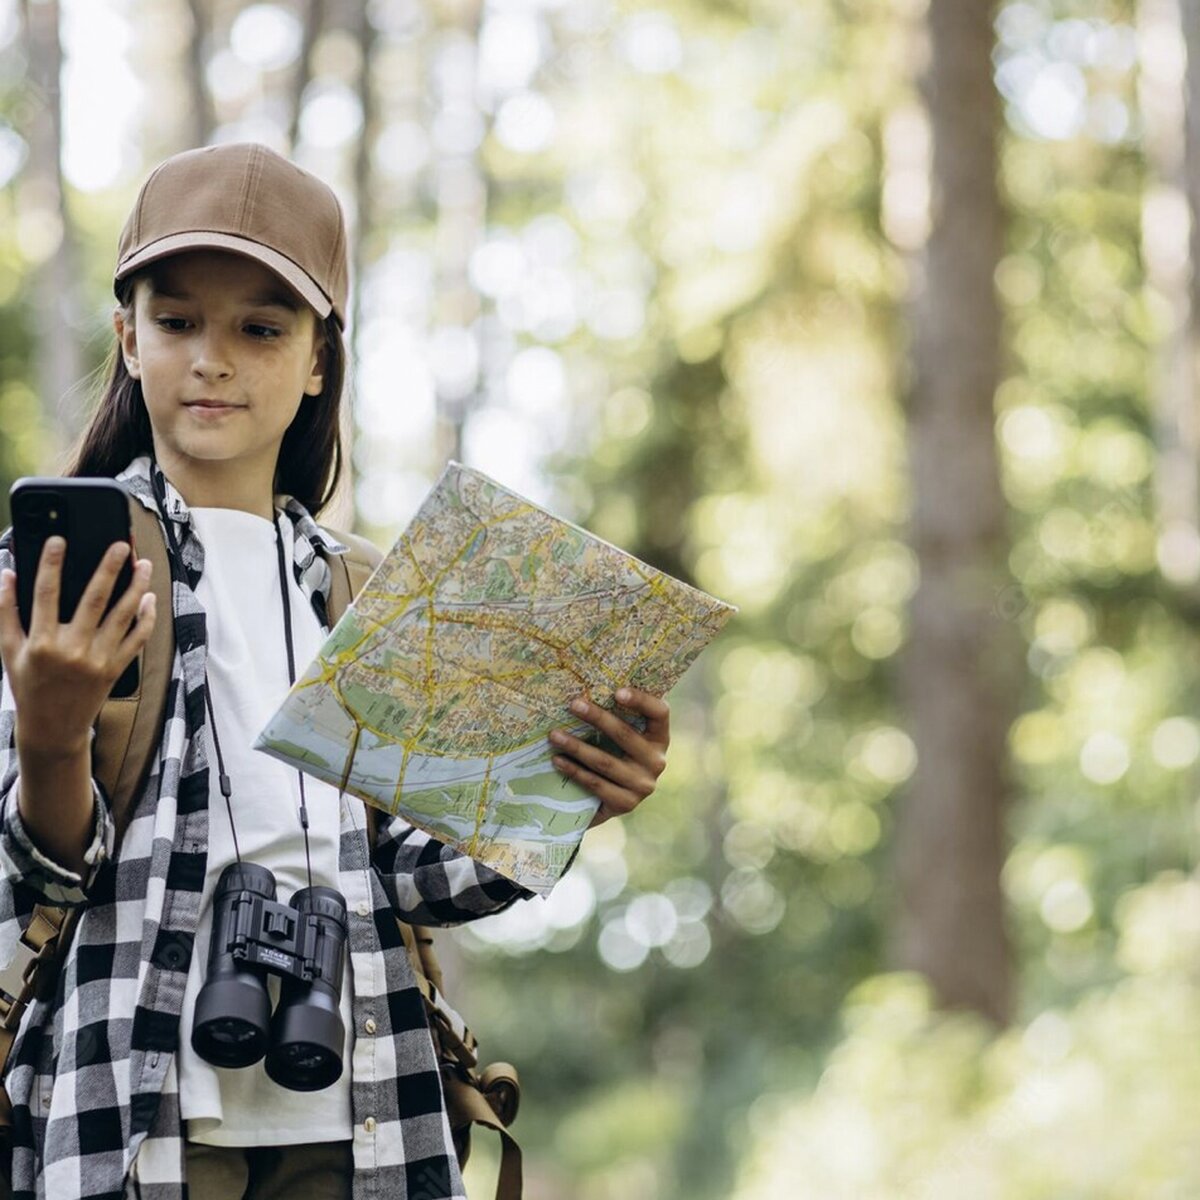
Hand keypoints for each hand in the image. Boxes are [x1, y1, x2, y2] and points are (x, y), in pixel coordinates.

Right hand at [0, 536, 156, 757]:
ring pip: (122, 616)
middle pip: (94, 600)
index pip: (45, 594)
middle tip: (121, 545)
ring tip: (144, 565)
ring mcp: (98, 660)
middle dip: (108, 569)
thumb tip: (6, 572)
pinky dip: (146, 618)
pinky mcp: (116, 669)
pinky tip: (149, 599)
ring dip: (136, 588)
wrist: (53, 728)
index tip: (58, 539)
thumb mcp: (8, 650)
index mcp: (41, 643)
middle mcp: (72, 649)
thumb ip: (6, 610)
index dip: (51, 563)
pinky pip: (136, 639)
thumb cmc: (29, 685)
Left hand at [548, 687, 670, 826]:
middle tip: (573, 705)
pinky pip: (596, 784)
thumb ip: (616, 716)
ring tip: (554, 735)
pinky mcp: (626, 804)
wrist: (613, 800)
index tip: (617, 692)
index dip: (641, 700)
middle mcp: (657, 762)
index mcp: (659, 738)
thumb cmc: (615, 755)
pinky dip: (574, 771)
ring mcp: (643, 785)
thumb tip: (585, 690)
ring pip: (605, 762)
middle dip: (597, 717)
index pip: (659, 713)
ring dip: (576, 747)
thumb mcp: (622, 738)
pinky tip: (557, 760)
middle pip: (625, 734)